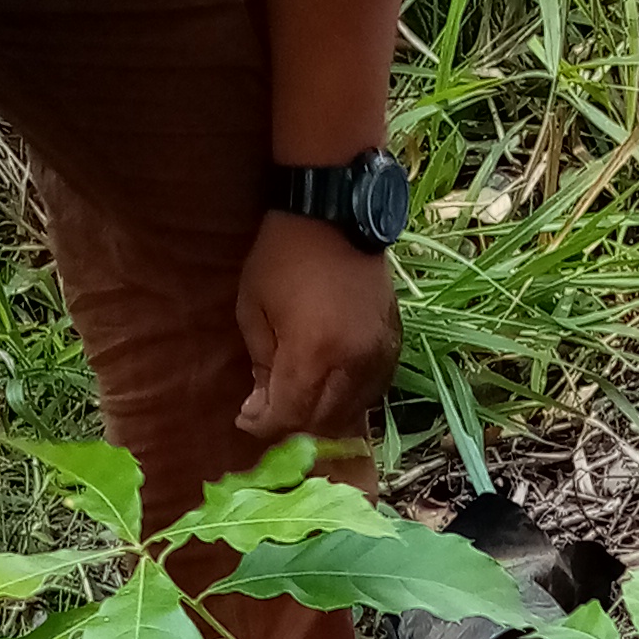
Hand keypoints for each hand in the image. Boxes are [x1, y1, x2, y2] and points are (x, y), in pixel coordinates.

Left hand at [238, 210, 399, 436]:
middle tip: (269, 412)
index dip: (263, 424)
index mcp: (313, 351)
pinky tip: (329, 388)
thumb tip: (264, 402)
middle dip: (291, 424)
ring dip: (321, 415)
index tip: (245, 417)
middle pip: (322, 420)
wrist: (336, 214)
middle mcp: (352, 362)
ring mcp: (378, 354)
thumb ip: (261, 362)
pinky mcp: (393, 344)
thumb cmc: (282, 256)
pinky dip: (348, 398)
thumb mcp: (253, 307)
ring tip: (298, 402)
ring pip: (352, 411)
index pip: (289, 414)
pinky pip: (372, 390)